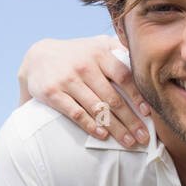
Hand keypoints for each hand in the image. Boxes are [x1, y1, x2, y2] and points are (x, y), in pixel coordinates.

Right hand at [18, 35, 151, 147]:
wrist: (38, 57)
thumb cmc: (77, 54)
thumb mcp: (97, 44)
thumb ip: (119, 49)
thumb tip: (145, 60)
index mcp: (100, 53)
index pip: (124, 76)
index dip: (137, 96)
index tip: (148, 114)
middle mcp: (85, 66)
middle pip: (113, 98)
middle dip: (131, 120)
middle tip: (143, 137)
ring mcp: (68, 80)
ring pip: (97, 108)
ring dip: (115, 128)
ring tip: (128, 142)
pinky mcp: (53, 93)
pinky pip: (76, 113)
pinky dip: (90, 126)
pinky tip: (103, 135)